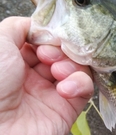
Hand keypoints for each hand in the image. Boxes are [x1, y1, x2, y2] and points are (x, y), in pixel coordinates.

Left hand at [0, 17, 93, 134]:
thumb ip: (18, 26)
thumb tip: (37, 26)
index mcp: (12, 61)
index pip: (40, 39)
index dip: (47, 34)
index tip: (44, 36)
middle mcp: (31, 76)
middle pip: (60, 50)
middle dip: (58, 47)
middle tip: (47, 55)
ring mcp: (50, 92)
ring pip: (75, 66)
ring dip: (69, 63)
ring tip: (56, 71)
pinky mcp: (68, 108)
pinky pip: (84, 87)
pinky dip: (78, 82)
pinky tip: (64, 89)